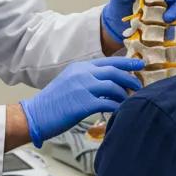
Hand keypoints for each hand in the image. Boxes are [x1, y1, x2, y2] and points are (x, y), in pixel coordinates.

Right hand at [20, 58, 143, 146]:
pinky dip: (118, 108)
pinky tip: (120, 112)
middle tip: (140, 86)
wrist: (36, 114)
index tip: (140, 64)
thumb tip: (109, 84)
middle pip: (115, 71)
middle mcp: (82, 73)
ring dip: (125, 95)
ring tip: (130, 102)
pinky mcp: (84, 104)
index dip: (127, 62)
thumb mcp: (70, 82)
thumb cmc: (53, 103)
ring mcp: (83, 87)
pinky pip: (109, 103)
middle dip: (131, 79)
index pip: (108, 61)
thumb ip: (87, 79)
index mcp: (80, 67)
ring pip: (114, 86)